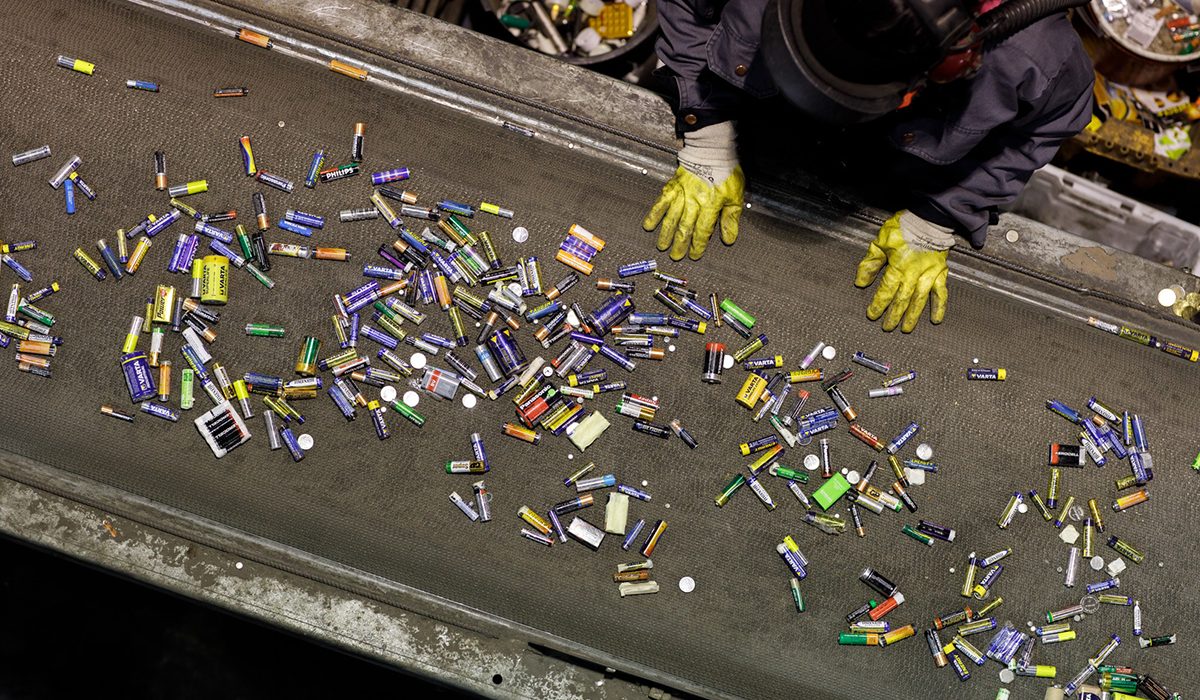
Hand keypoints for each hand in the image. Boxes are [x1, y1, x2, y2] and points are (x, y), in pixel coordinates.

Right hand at [642, 122, 743, 260]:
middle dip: (680, 244)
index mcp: (711, 205)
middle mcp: (694, 201)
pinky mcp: (672, 187)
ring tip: (662, 246)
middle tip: (675, 256)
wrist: (711, 150)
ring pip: (671, 218)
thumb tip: (728, 239)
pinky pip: (661, 202)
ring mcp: (681, 194)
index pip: (702, 230)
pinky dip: (654, 214)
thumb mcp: (735, 196)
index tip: (694, 255)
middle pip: (685, 227)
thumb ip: (731, 218)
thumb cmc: (725, 171)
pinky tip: (649, 225)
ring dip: (666, 234)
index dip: (698, 245)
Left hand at [854, 211, 953, 332]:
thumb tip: (861, 281)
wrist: (929, 218)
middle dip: (893, 315)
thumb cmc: (905, 227)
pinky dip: (939, 307)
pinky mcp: (940, 272)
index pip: (886, 291)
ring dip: (912, 316)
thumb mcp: (881, 241)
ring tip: (906, 328)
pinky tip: (936, 318)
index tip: (872, 315)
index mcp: (898, 267)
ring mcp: (929, 274)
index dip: (878, 305)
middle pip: (902, 300)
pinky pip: (941, 293)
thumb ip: (871, 262)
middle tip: (887, 327)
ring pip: (919, 300)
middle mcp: (914, 274)